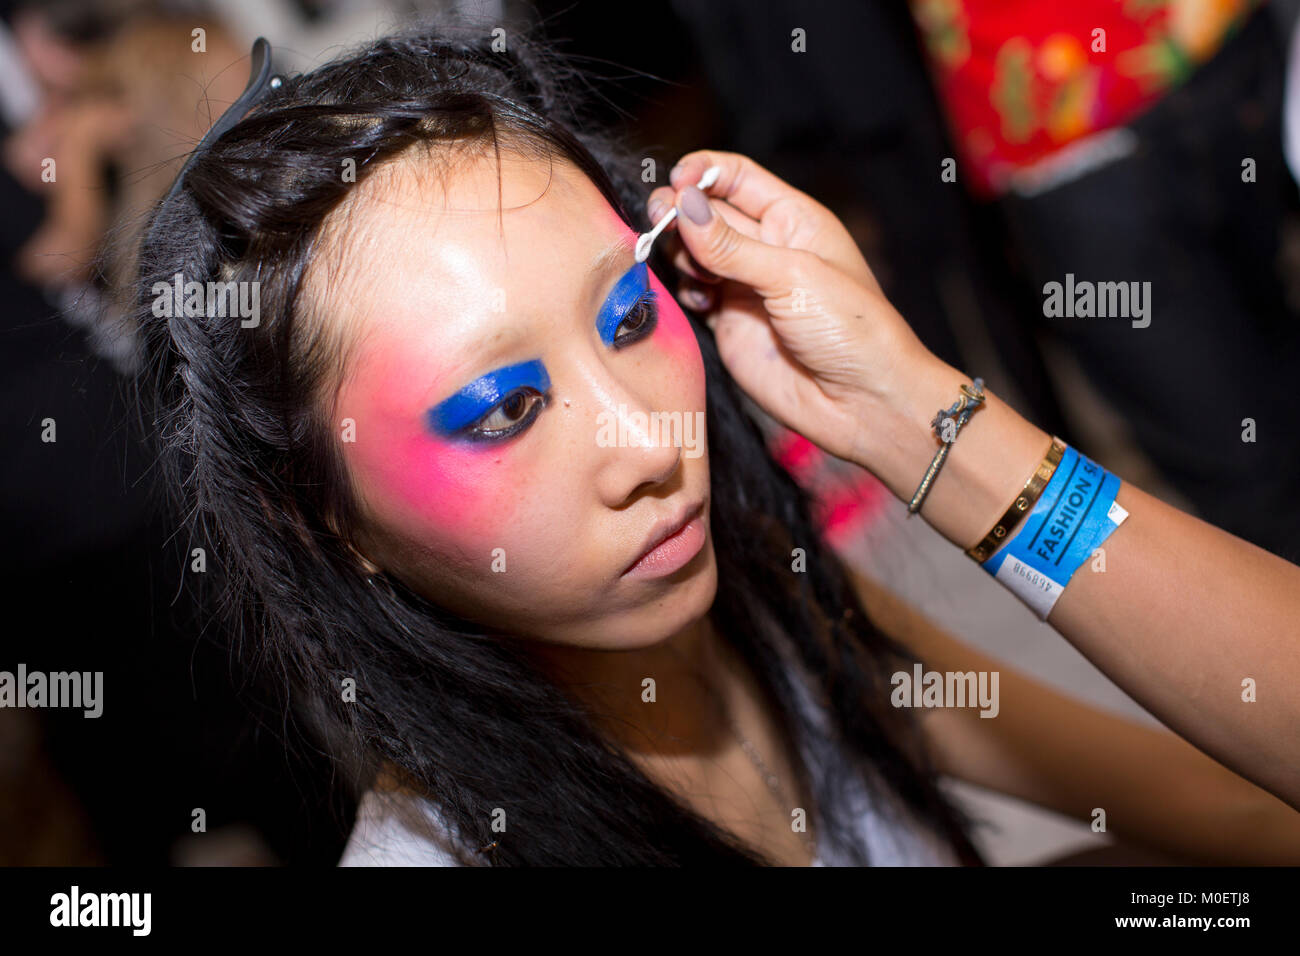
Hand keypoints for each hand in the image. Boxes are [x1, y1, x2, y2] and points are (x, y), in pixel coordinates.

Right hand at [646, 150, 937, 468]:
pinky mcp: (729, 324)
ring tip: (691, 270)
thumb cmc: (852, 329)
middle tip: (660, 221)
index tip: (677, 180)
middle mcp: (766, 248)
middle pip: (707, 212)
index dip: (704, 171)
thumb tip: (683, 204)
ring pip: (693, 253)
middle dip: (680, 211)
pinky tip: (699, 301)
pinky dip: (684, 292)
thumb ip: (732, 245)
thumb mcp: (793, 276)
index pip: (737, 178)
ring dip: (680, 253)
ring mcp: (745, 286)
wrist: (861, 402)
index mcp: (792, 220)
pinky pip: (692, 296)